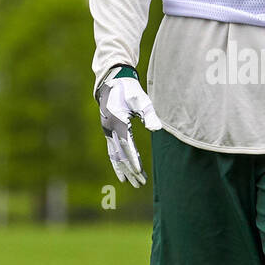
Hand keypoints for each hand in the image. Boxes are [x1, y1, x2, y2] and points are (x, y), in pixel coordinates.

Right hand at [96, 66, 161, 186]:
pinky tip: (123, 173)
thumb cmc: (130, 90)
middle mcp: (110, 129)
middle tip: (141, 183)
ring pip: (116, 155)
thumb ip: (149, 115)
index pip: (127, 145)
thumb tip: (156, 129)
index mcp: (118, 121)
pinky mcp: (109, 131)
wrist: (112, 82)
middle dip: (131, 170)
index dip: (133, 159)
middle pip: (121, 154)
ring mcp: (108, 131)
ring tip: (134, 183)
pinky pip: (113, 151)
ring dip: (124, 170)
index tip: (140, 172)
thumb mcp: (141, 100)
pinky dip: (118, 163)